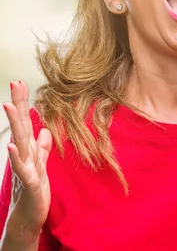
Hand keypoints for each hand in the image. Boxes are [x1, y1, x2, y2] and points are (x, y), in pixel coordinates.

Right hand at [2, 81, 51, 234]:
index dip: (23, 103)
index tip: (20, 82)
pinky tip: (12, 144)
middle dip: (18, 104)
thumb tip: (45, 130)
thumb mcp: (42, 165)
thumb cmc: (35, 191)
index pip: (25, 122)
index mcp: (29, 149)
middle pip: (20, 125)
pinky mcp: (29, 182)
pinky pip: (22, 168)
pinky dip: (16, 156)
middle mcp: (24, 155)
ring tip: (8, 104)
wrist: (28, 216)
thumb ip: (43, 148)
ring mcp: (24, 167)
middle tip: (14, 83)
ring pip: (19, 141)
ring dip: (14, 123)